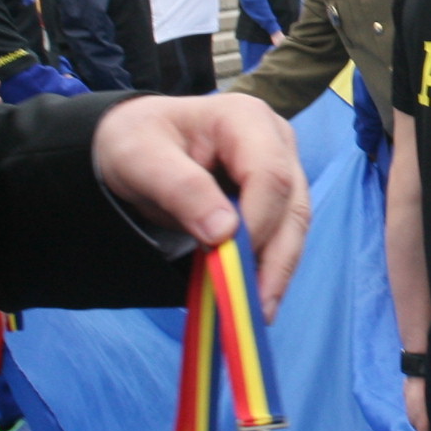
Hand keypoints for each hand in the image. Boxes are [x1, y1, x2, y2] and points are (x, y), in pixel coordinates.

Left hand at [88, 93, 311, 313]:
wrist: (136, 141)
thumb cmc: (136, 141)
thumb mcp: (142, 159)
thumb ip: (182, 190)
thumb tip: (224, 233)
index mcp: (245, 118)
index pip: (269, 175)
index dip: (257, 222)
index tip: (228, 261)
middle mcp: (275, 139)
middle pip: (292, 203)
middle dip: (277, 258)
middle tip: (256, 307)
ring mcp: (281, 166)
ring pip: (294, 223)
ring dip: (278, 268)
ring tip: (258, 311)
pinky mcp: (275, 194)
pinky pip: (282, 233)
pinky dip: (270, 265)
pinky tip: (255, 296)